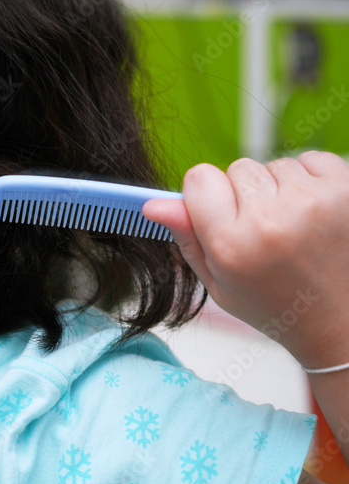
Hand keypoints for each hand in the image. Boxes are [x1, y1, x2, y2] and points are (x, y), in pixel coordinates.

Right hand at [143, 151, 348, 369]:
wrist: (342, 323)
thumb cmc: (277, 304)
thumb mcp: (218, 282)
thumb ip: (186, 238)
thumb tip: (153, 204)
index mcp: (231, 245)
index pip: (199, 178)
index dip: (207, 195)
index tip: (222, 215)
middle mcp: (270, 220)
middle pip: (237, 168)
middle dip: (245, 193)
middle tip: (265, 232)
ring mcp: (312, 203)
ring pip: (275, 164)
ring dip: (280, 188)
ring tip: (295, 227)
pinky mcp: (345, 190)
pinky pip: (311, 159)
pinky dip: (311, 180)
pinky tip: (316, 214)